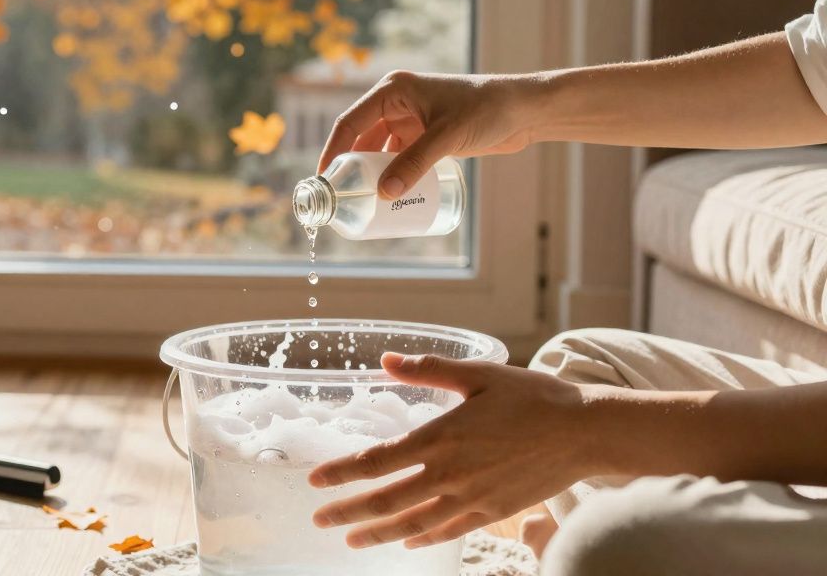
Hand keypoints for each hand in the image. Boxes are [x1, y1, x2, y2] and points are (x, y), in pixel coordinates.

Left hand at [308, 352, 595, 549]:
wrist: (585, 432)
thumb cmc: (532, 397)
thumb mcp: (477, 375)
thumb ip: (427, 369)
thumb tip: (384, 360)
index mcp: (439, 437)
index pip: (376, 461)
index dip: (341, 473)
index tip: (315, 482)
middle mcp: (449, 474)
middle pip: (385, 500)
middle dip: (348, 512)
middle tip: (319, 520)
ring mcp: (470, 499)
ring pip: (412, 524)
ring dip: (378, 534)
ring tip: (351, 540)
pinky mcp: (492, 512)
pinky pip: (448, 532)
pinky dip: (422, 539)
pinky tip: (406, 542)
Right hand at [317, 71, 539, 198]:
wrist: (524, 111)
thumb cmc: (487, 110)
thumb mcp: (447, 137)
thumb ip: (415, 165)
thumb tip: (384, 194)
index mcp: (393, 90)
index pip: (351, 122)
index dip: (333, 150)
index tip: (324, 178)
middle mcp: (397, 103)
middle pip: (361, 138)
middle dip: (351, 166)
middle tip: (342, 195)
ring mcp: (411, 120)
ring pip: (380, 151)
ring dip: (372, 173)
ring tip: (363, 200)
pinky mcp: (425, 136)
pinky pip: (399, 158)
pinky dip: (392, 175)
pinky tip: (388, 194)